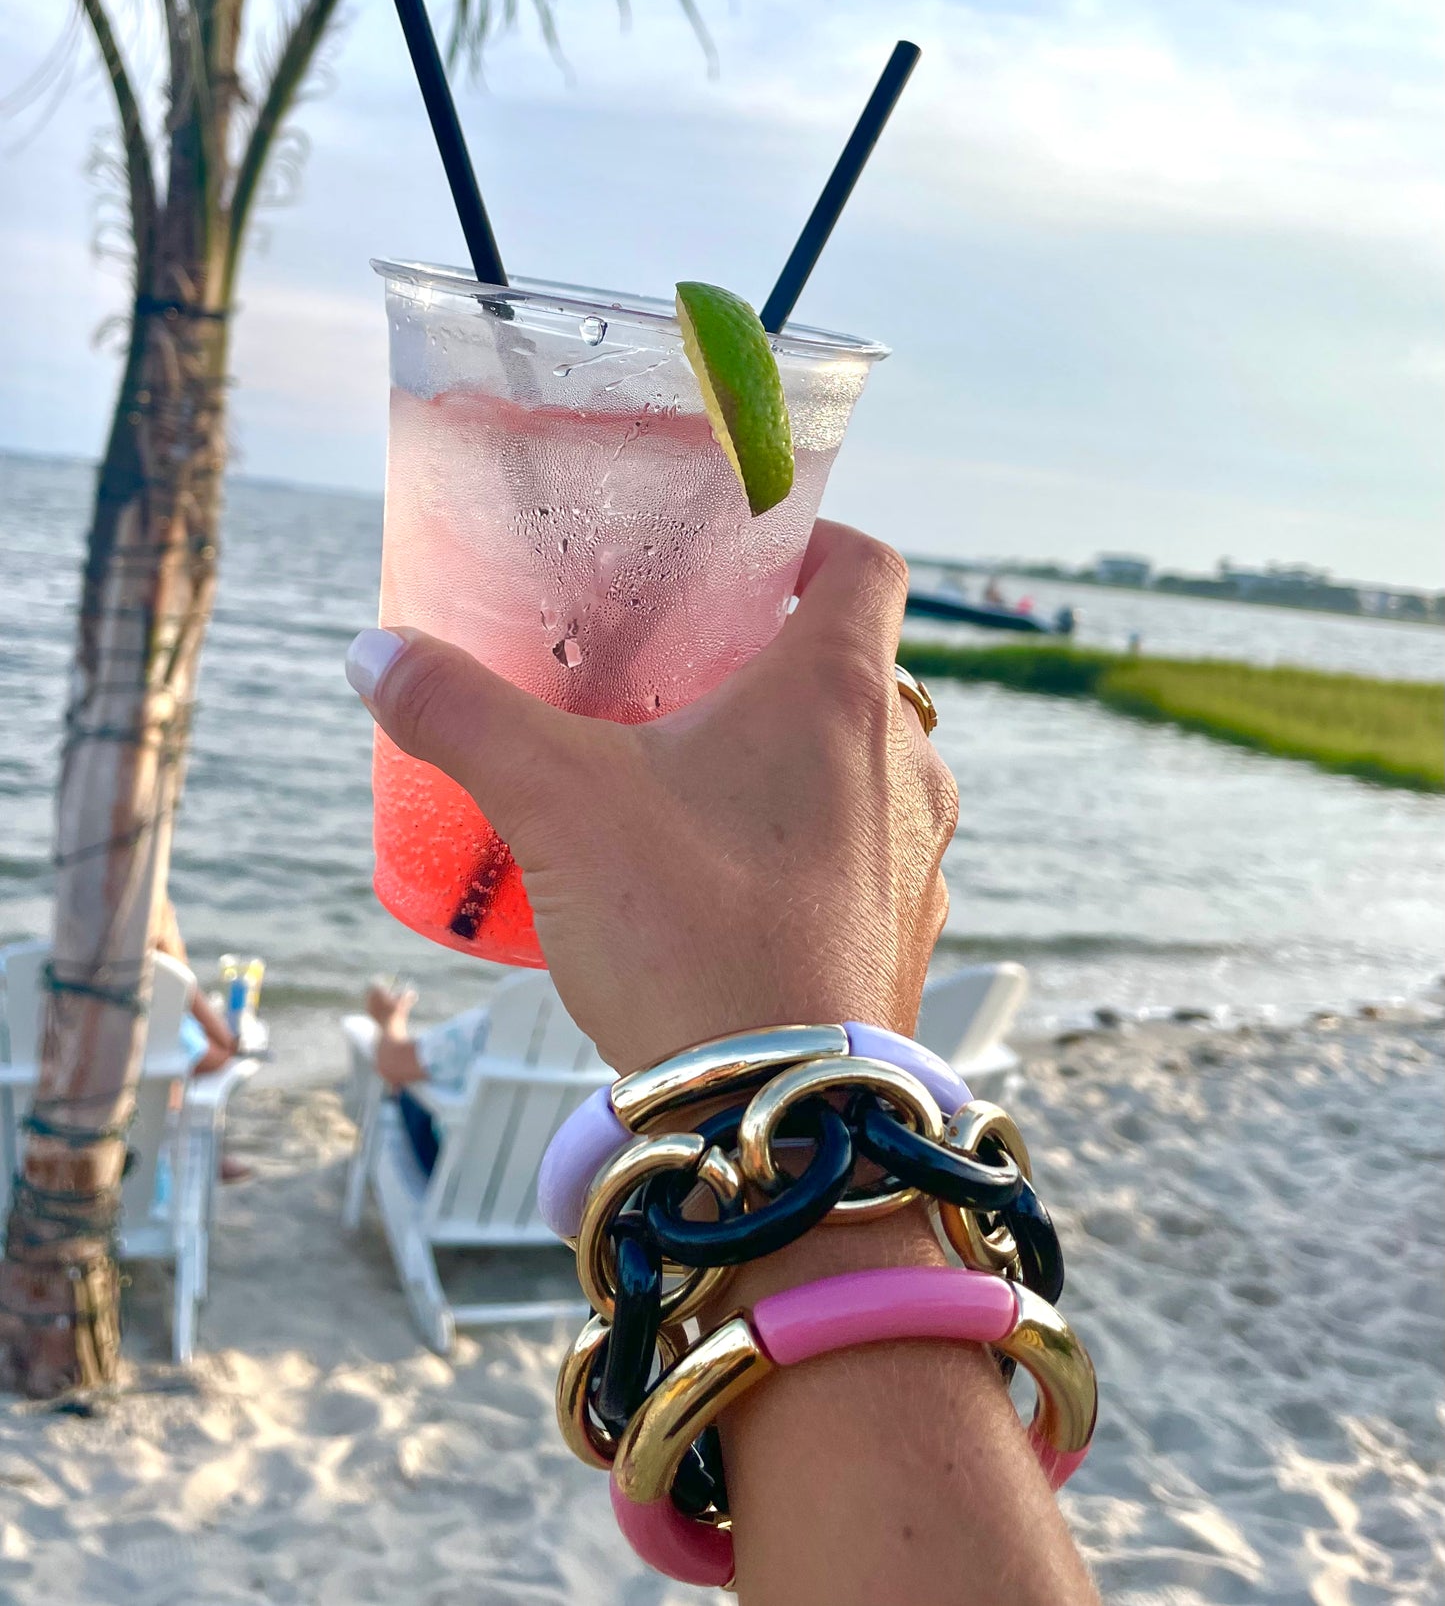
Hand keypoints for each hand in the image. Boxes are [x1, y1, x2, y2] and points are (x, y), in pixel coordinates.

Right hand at [347, 522, 956, 1072]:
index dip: (815, 542)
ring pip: (867, 774)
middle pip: (860, 673)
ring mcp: (919, 860)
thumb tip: (374, 653)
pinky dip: (813, 856)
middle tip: (689, 679)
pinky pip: (867, 865)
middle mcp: (907, 765)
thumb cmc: (686, 931)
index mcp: (842, 695)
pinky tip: (728, 892)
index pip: (869, 564)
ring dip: (800, 766)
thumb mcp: (553, 800)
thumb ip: (460, 712)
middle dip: (780, 667)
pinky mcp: (910, 942)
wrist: (777, 1113)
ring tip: (697, 791)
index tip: (753, 558)